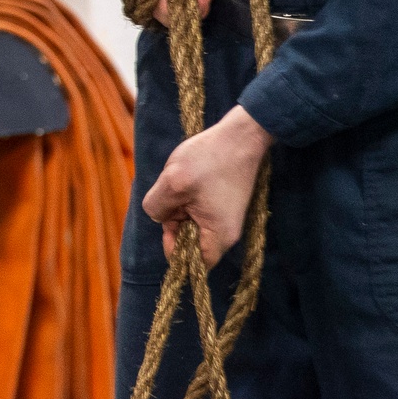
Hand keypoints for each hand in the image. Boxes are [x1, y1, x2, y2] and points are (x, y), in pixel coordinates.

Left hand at [143, 105, 273, 266]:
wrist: (242, 134)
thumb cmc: (210, 159)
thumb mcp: (172, 183)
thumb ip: (155, 207)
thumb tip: (160, 216)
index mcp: (218, 236)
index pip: (192, 263)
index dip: (174, 248)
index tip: (168, 222)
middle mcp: (227, 232)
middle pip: (190, 242)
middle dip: (176, 221)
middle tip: (176, 194)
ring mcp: (228, 217)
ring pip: (193, 223)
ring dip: (182, 206)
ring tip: (185, 182)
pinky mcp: (227, 204)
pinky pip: (200, 211)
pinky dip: (190, 198)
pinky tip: (192, 179)